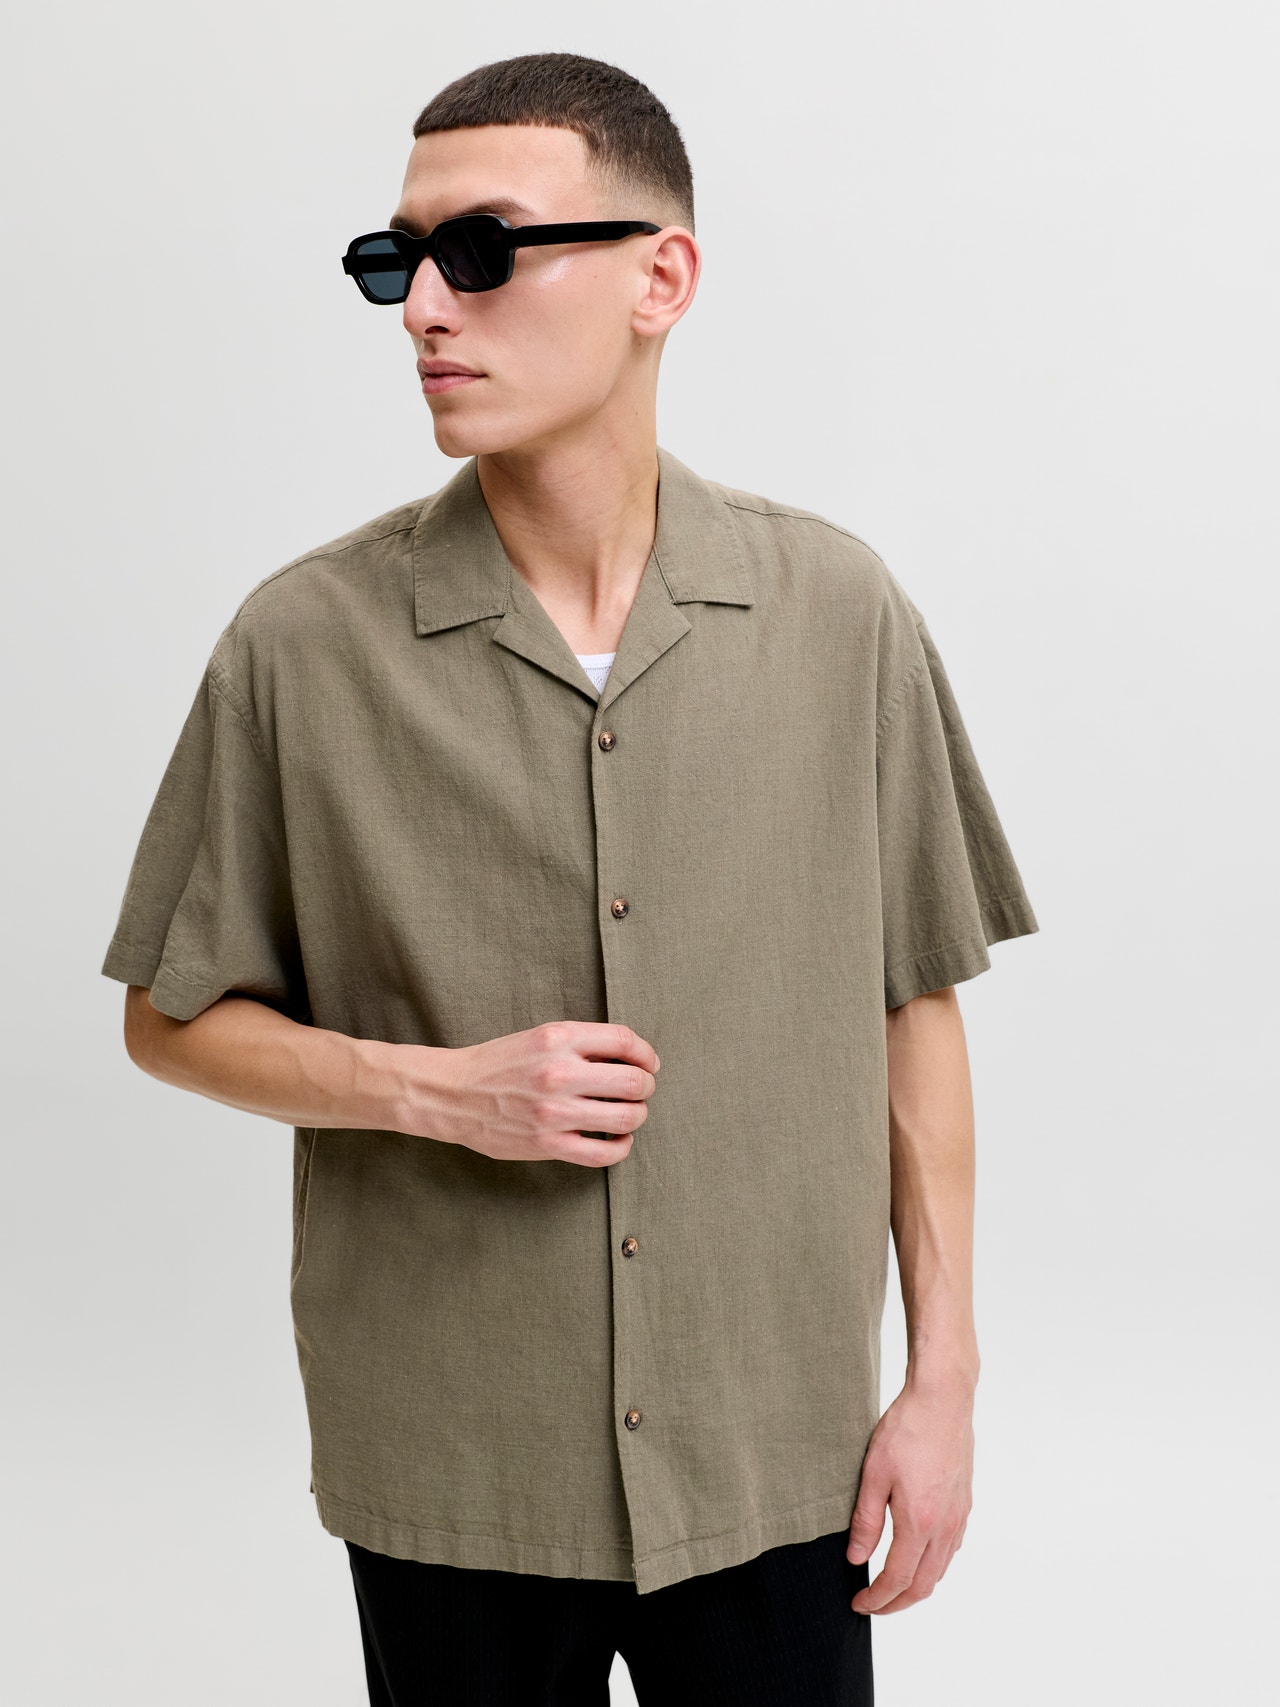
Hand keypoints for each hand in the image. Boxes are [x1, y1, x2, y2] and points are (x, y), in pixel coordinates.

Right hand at [399, 1020, 659, 1165]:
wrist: (452, 1094)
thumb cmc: (499, 1064)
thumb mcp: (540, 1036)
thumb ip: (582, 1043)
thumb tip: (632, 1058)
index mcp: (558, 1038)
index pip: (626, 1042)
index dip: (647, 1054)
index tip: (649, 1064)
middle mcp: (559, 1072)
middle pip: (635, 1081)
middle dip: (646, 1087)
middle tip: (640, 1090)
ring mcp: (554, 1111)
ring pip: (627, 1117)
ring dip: (637, 1116)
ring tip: (628, 1115)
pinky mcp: (548, 1144)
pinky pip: (604, 1153)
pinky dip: (621, 1146)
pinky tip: (616, 1139)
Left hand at [845, 1379, 973, 1612]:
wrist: (943, 1399)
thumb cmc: (907, 1430)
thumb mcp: (873, 1474)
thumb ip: (865, 1521)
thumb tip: (856, 1557)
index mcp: (920, 1522)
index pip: (897, 1579)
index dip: (877, 1598)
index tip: (859, 1604)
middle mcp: (945, 1526)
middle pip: (923, 1584)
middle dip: (897, 1603)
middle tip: (873, 1605)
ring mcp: (959, 1516)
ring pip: (940, 1570)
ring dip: (916, 1586)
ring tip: (892, 1586)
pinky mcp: (964, 1503)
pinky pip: (951, 1549)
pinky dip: (933, 1565)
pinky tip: (918, 1556)